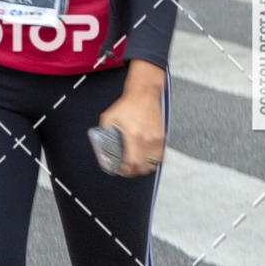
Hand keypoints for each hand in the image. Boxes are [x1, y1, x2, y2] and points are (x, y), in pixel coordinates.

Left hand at [99, 60, 165, 176]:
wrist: (144, 93)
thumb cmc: (128, 104)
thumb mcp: (109, 117)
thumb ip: (104, 132)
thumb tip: (101, 146)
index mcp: (134, 135)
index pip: (132, 163)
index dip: (126, 171)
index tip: (121, 170)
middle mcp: (147, 139)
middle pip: (144, 167)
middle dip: (134, 171)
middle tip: (127, 169)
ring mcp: (157, 139)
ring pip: (154, 163)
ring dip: (145, 167)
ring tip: (137, 164)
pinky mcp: (163, 136)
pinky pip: (160, 155)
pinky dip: (154, 160)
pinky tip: (146, 157)